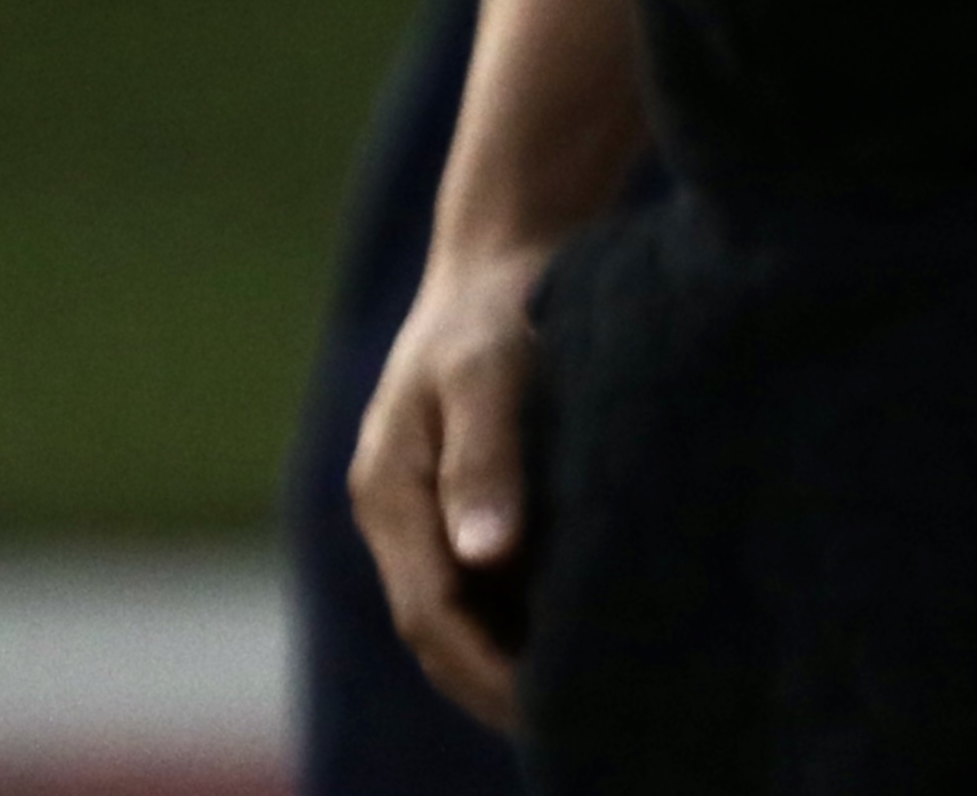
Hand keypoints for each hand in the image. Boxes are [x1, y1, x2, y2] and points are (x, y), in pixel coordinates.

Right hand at [347, 234, 552, 730]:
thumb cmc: (499, 303)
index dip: (487, 670)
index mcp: (389, 492)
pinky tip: (585, 630)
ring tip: (587, 699)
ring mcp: (428, 506)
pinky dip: (524, 613)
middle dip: (497, 684)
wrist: (505, 248)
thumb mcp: (488, 370)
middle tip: (577, 727)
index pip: (432, 614)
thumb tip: (486, 559)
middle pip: (440, 628)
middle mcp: (399, 510)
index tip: (551, 709)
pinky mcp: (467, 493)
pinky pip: (486, 577)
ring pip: (463, 609)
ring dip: (511, 656)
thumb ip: (486, 458)